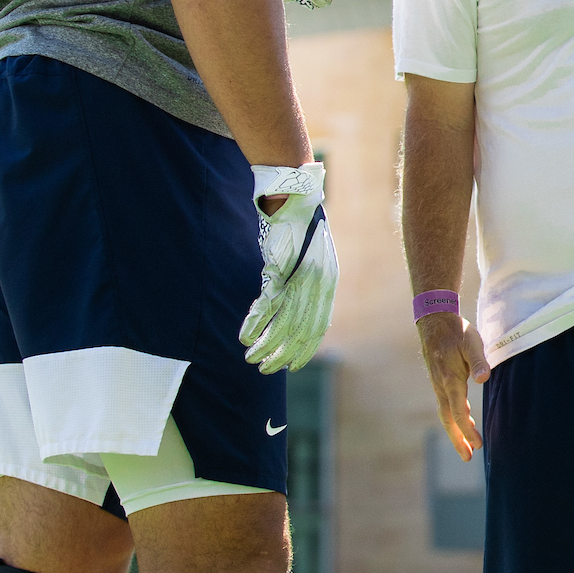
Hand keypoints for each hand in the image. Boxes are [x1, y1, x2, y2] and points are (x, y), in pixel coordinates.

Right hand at [240, 163, 337, 372]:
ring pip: (283, 322)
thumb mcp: (316, 264)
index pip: (318, 329)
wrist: (296, 202)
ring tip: (251, 358)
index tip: (290, 367)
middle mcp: (317, 286)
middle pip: (299, 331)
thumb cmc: (303, 234)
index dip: (304, 351)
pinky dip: (256, 323)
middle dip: (281, 354)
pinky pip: (267, 304)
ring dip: (265, 344)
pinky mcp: (279, 270)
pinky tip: (245, 336)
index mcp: (327, 286)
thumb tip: (301, 316)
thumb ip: (311, 290)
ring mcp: (299, 278)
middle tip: (265, 370)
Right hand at [417, 310, 487, 460]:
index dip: (467, 430)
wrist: (434, 320)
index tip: (476, 445)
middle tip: (468, 457)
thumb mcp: (472, 342)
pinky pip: (446, 405)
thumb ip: (478, 361)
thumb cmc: (456, 331)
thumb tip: (483, 379)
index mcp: (450, 380)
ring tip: (467, 447)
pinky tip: (463, 421)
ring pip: (446, 413)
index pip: (458, 412)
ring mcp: (438, 384)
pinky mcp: (440, 381)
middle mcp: (441, 386)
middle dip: (458, 439)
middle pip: (448, 419)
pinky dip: (454, 418)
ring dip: (456, 431)